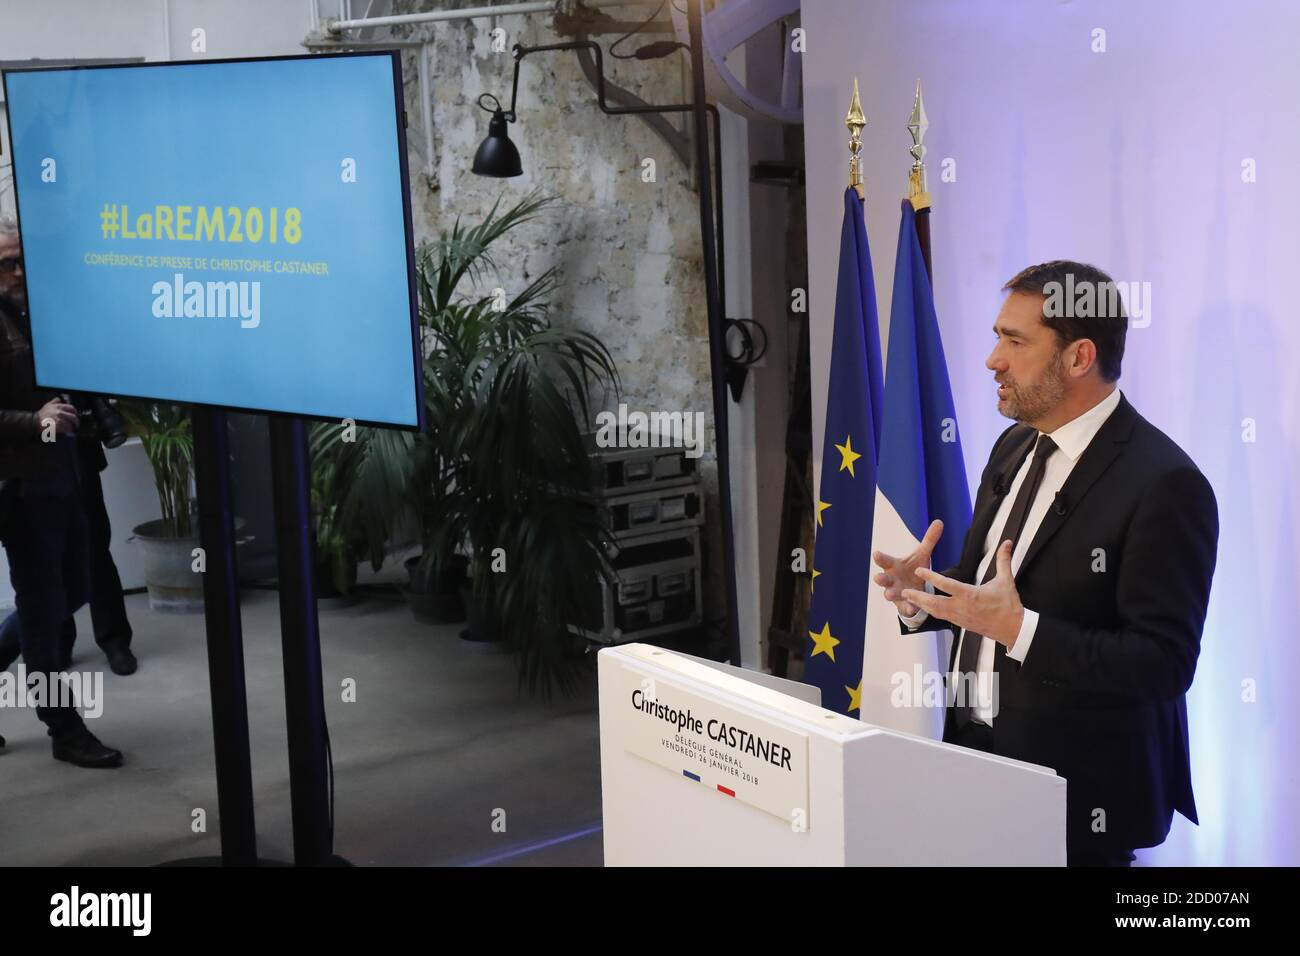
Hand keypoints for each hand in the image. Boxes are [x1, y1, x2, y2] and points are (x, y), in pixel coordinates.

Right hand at [36, 399, 77, 436]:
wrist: (35, 422)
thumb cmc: (42, 414)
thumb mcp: (48, 404)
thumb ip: (55, 401)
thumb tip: (60, 399)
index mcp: (58, 406)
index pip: (72, 408)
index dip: (75, 413)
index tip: (76, 416)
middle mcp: (59, 412)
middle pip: (73, 417)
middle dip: (76, 422)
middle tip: (76, 425)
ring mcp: (58, 419)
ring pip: (70, 424)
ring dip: (71, 427)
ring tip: (70, 429)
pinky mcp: (56, 426)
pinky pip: (65, 429)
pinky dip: (67, 430)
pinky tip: (66, 431)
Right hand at [873, 519, 943, 617]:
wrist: (915, 588)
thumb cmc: (913, 568)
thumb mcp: (922, 554)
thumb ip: (929, 540)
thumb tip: (939, 521)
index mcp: (893, 565)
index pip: (884, 560)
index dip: (879, 557)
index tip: (876, 553)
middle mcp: (891, 579)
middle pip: (883, 578)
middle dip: (880, 578)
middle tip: (878, 578)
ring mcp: (896, 592)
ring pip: (890, 594)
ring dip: (890, 594)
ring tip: (890, 594)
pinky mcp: (903, 604)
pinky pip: (903, 607)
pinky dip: (907, 608)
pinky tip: (912, 608)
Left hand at [903, 539, 1024, 646]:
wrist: (1013, 629)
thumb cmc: (1009, 605)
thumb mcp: (1006, 580)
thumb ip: (1003, 560)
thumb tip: (1007, 542)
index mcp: (971, 595)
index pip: (947, 585)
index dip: (931, 577)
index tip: (919, 570)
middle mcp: (962, 608)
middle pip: (934, 603)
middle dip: (918, 597)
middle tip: (904, 591)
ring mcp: (960, 618)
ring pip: (935, 612)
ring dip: (921, 605)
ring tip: (907, 597)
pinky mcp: (960, 624)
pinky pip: (941, 617)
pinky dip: (930, 612)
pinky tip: (923, 607)